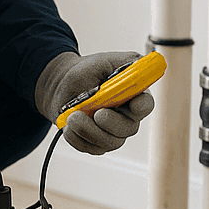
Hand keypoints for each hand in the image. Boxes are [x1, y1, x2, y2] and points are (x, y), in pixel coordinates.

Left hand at [34, 51, 156, 155]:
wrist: (62, 84)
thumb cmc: (87, 72)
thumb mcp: (107, 61)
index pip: (146, 105)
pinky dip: (77, 138)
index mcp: (134, 95)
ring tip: (73, 116)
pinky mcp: (96, 143)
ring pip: (109, 142)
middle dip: (110, 123)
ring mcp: (112, 133)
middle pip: (128, 129)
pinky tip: (69, 125)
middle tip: (95, 113)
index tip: (132, 105)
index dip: (141, 107)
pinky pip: (91, 148)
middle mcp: (127, 116)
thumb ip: (128, 63)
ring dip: (88, 130)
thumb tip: (142, 66)